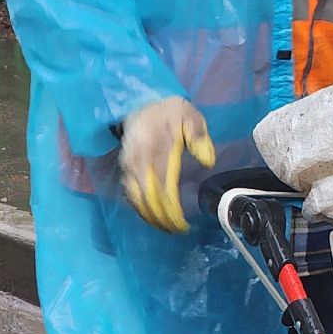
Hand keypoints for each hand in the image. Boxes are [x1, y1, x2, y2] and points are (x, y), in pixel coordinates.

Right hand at [119, 96, 215, 232]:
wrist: (141, 103)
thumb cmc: (171, 113)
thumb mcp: (190, 115)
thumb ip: (199, 136)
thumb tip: (208, 161)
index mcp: (159, 150)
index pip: (164, 188)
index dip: (171, 210)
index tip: (182, 223)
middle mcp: (140, 161)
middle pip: (149, 198)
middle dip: (161, 218)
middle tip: (176, 231)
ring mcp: (129, 165)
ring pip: (136, 198)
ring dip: (149, 216)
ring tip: (165, 228)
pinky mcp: (124, 167)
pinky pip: (129, 193)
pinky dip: (139, 207)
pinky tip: (150, 216)